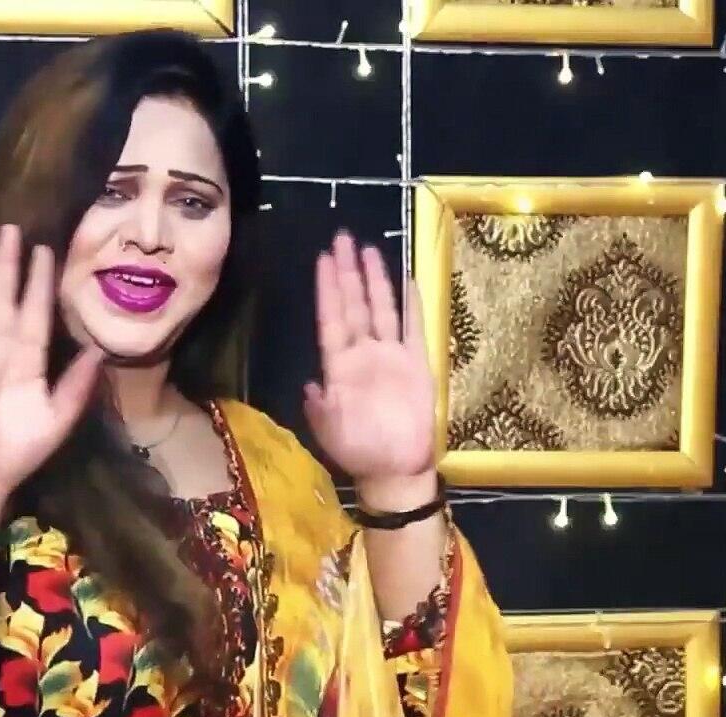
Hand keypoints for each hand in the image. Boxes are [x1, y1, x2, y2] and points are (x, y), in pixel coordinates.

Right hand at [0, 224, 104, 500]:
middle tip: (10, 228)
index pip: (35, 313)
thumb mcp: (58, 416)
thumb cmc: (20, 451)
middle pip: (4, 300)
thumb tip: (99, 351)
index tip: (45, 250)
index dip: (40, 283)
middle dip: (7, 266)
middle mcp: (0, 352)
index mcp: (27, 361)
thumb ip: (77, 385)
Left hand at [304, 231, 439, 486]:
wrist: (395, 469)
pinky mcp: (416, 364)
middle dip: (347, 272)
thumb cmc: (359, 451)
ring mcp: (391, 356)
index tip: (322, 259)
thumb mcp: (329, 429)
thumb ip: (319, 406)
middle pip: (353, 304)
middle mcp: (363, 354)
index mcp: (338, 367)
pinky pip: (414, 328)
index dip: (327, 289)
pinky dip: (411, 305)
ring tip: (368, 249)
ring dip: (375, 280)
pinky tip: (409, 280)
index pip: (331, 318)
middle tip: (341, 237)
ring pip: (381, 309)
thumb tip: (308, 384)